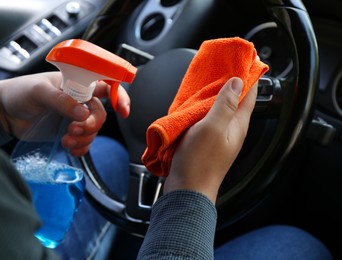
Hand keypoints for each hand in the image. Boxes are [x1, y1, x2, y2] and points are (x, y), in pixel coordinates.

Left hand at [0, 71, 130, 155]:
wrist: (5, 113)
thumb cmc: (20, 93)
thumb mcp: (39, 92)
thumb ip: (61, 101)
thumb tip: (82, 114)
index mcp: (76, 83)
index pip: (106, 85)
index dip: (119, 96)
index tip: (122, 111)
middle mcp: (79, 100)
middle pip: (101, 114)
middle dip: (91, 125)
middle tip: (73, 130)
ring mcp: (75, 118)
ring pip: (94, 131)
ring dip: (84, 139)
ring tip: (66, 140)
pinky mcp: (69, 133)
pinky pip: (85, 143)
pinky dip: (81, 148)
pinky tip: (70, 148)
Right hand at [164, 77, 257, 202]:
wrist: (187, 190)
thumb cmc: (200, 161)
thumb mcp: (213, 127)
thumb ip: (225, 104)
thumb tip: (237, 82)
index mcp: (238, 124)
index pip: (249, 94)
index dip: (247, 75)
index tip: (242, 59)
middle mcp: (231, 129)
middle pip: (235, 100)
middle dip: (229, 82)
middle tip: (219, 66)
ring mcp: (218, 136)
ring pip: (220, 109)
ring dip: (215, 95)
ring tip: (205, 80)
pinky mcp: (205, 142)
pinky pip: (207, 119)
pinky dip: (203, 108)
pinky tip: (193, 104)